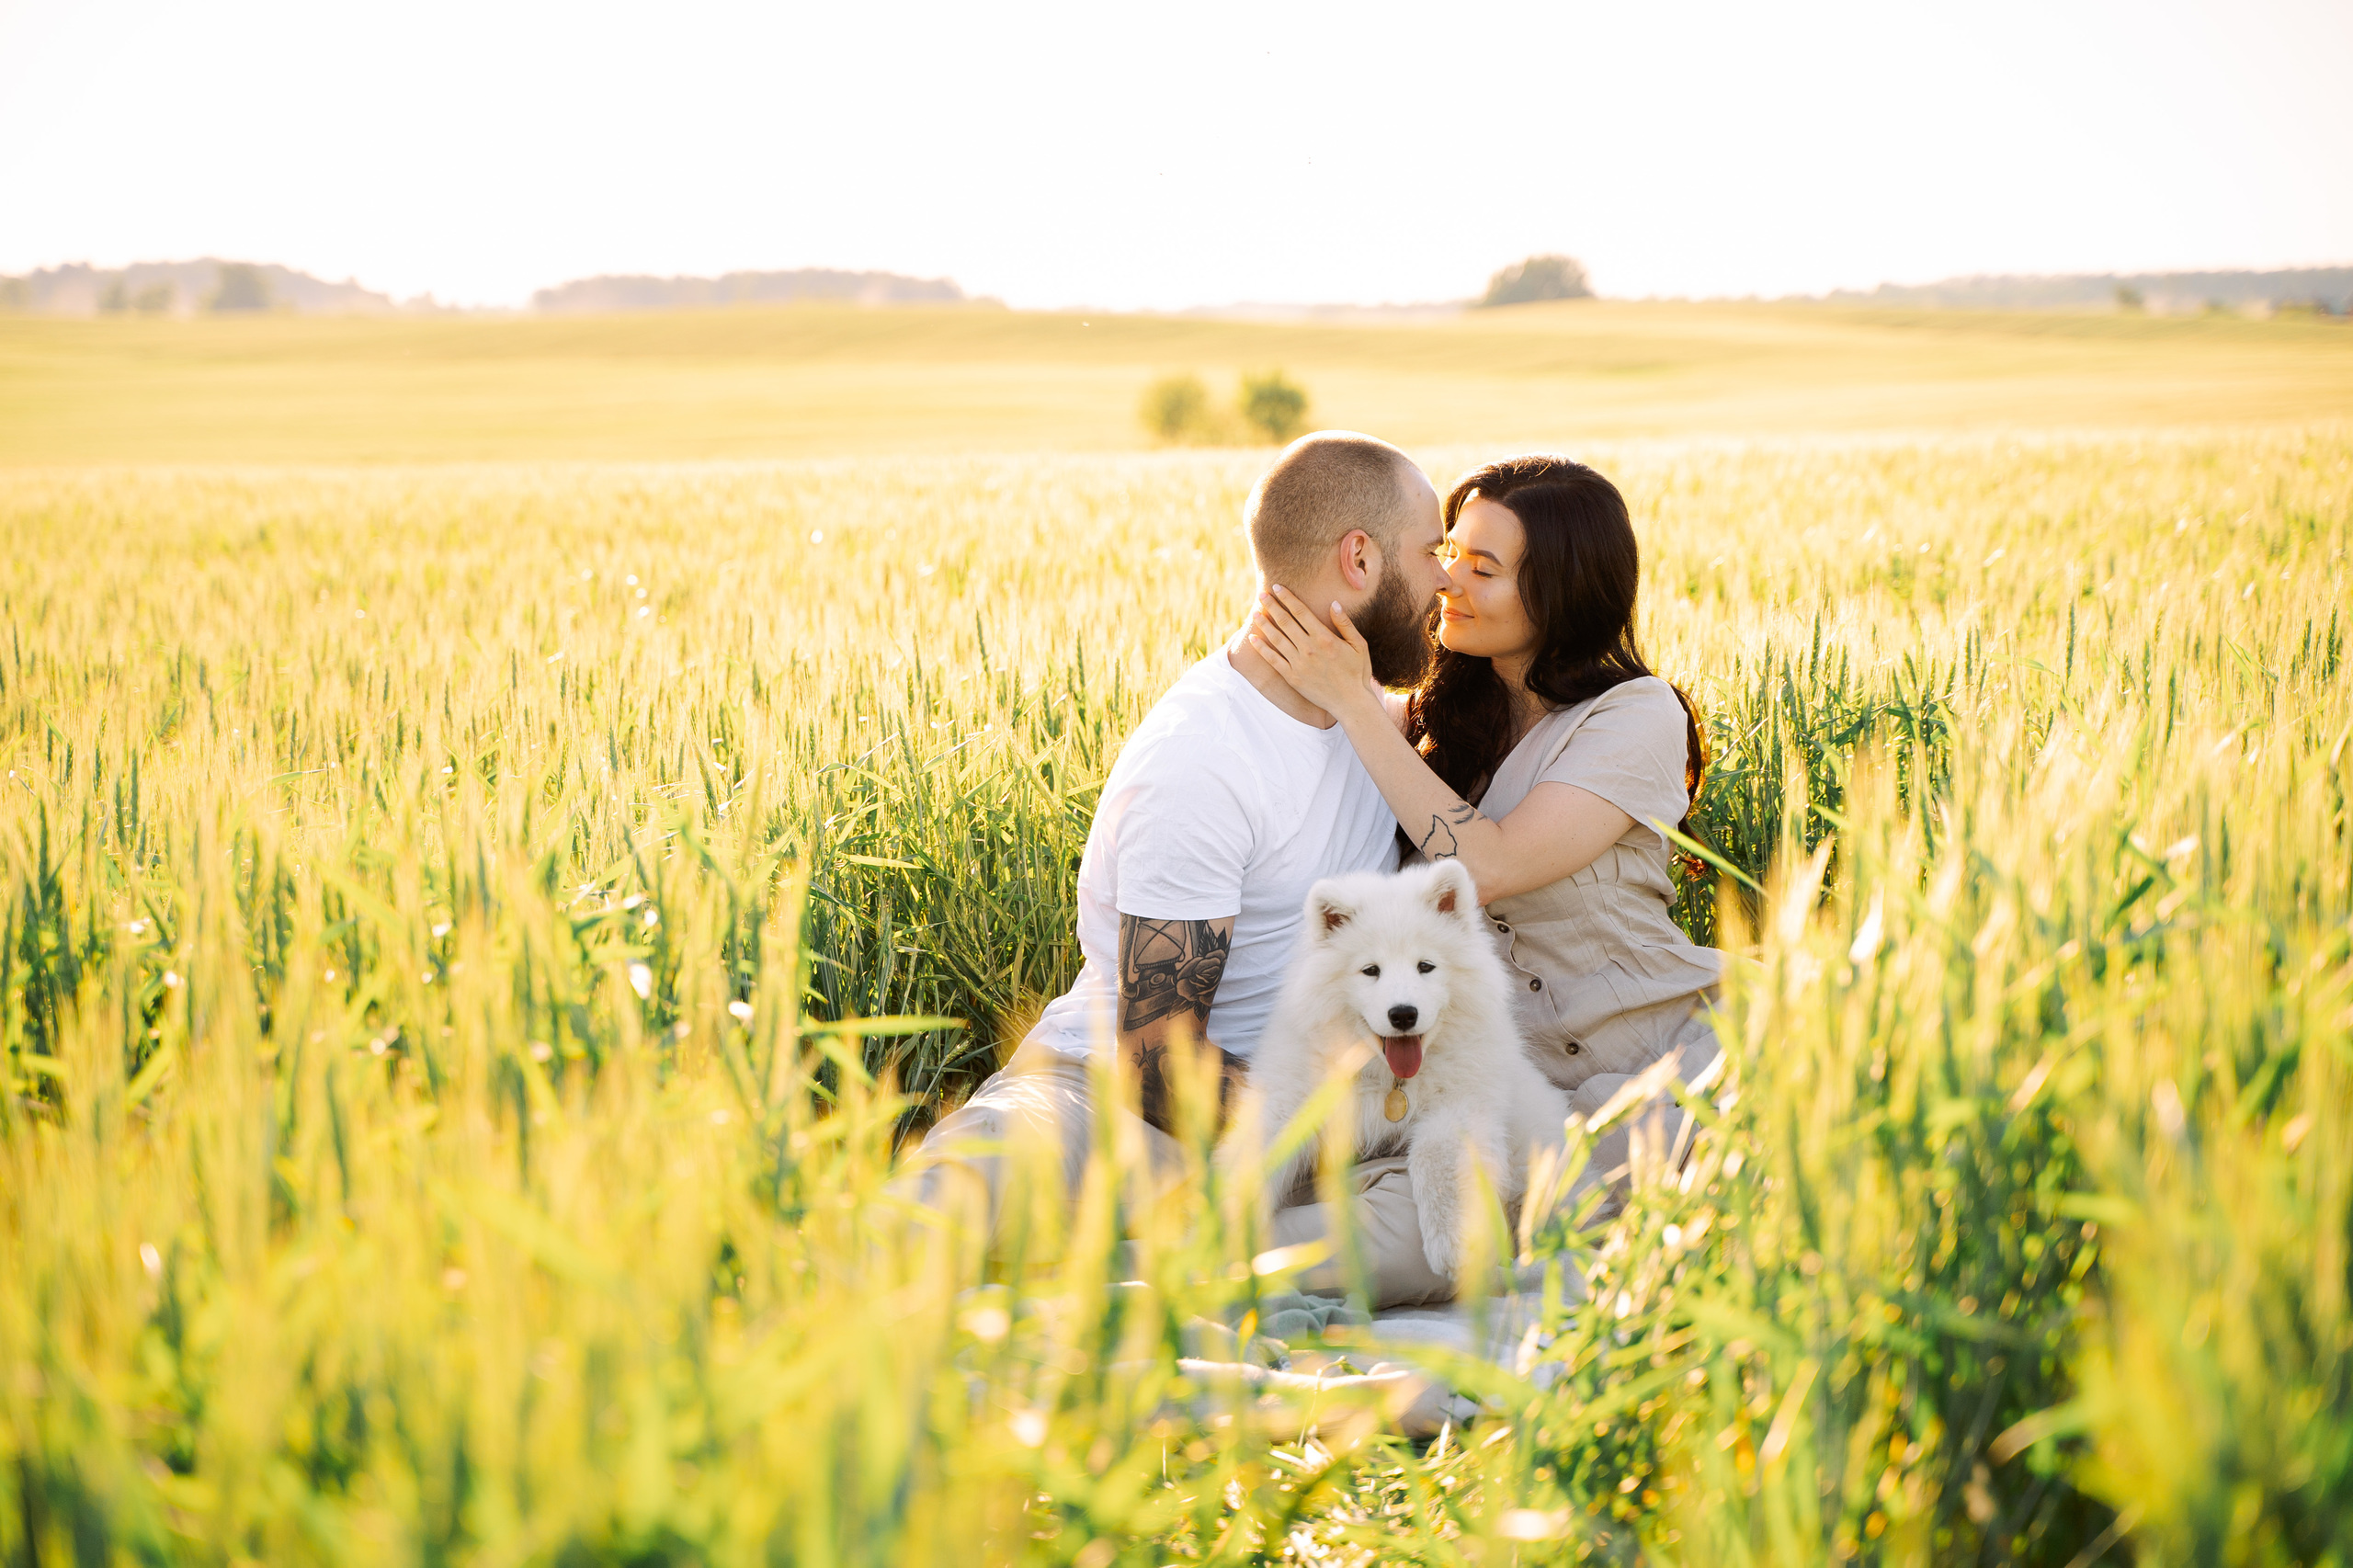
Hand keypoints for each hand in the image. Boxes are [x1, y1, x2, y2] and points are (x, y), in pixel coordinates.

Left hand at [1247, 585, 1380, 716]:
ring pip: (1276, 639)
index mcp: (1324, 637)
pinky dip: (1262, 648)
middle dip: (1272, 606)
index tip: (1277, 588)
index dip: (1288, 598)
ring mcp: (1298, 664)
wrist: (1350, 702)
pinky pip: (1273, 660)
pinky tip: (1254, 639)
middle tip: (1261, 595)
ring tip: (1255, 613)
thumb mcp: (1359, 645)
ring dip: (1264, 624)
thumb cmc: (1358, 672)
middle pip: (1285, 622)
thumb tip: (1334, 604)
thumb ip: (1345, 624)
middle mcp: (1308, 648)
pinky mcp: (1292, 677)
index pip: (1301, 612)